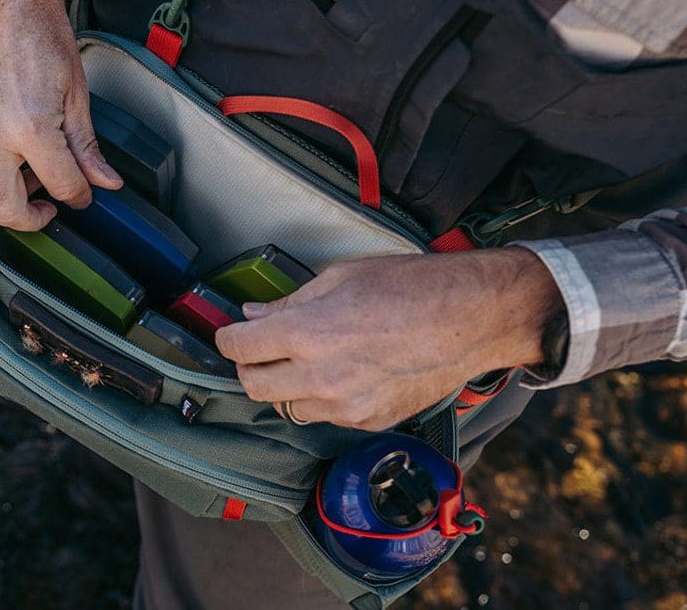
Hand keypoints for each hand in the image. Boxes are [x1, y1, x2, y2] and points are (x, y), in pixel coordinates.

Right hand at [0, 0, 121, 230]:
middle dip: (32, 217)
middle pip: (6, 210)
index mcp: (29, 127)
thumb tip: (105, 184)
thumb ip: (85, 146)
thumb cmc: (43, 34)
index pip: (60, 187)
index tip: (83, 193)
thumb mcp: (76, 92)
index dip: (79, 196)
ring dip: (4, 192)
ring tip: (28, 167)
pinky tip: (4, 138)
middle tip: (50, 204)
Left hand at [214, 248, 563, 429]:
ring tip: (305, 362)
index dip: (228, 338)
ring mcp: (346, 405)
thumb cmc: (411, 287)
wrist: (471, 319)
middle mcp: (321, 376)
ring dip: (286, 388)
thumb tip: (256, 315)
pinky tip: (341, 375)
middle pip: (254, 387)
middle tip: (260, 350)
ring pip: (289, 408)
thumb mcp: (341, 277)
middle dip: (250, 367)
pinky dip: (323, 400)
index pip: (239, 348)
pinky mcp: (370, 421)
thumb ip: (291, 303)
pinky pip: (327, 417)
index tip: (231, 334)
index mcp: (307, 333)